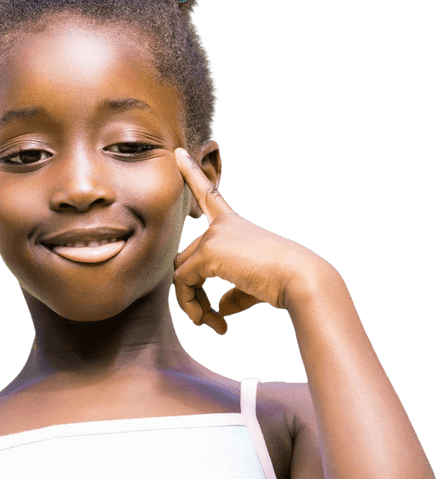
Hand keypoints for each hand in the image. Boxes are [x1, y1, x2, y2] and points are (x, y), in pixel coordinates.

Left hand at [173, 148, 332, 333]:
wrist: (301, 279)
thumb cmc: (282, 283)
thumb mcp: (253, 287)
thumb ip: (233, 294)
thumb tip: (220, 310)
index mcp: (234, 224)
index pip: (209, 196)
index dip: (192, 174)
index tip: (178, 154)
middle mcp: (221, 224)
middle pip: (185, 260)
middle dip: (191, 294)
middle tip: (208, 321)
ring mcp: (213, 235)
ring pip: (180, 274)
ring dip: (190, 304)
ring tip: (209, 324)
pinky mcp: (208, 251)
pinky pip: (183, 284)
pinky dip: (192, 307)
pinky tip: (213, 321)